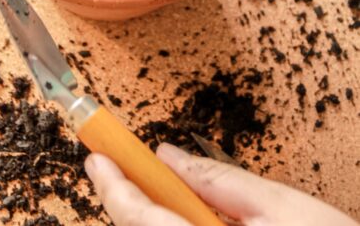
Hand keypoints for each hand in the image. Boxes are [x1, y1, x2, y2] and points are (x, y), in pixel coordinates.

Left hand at [85, 144, 357, 225]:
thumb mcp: (277, 205)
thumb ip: (215, 180)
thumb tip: (168, 155)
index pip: (139, 217)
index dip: (113, 184)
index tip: (96, 156)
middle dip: (125, 200)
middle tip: (114, 166)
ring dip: (145, 214)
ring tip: (149, 186)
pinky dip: (165, 225)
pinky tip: (180, 212)